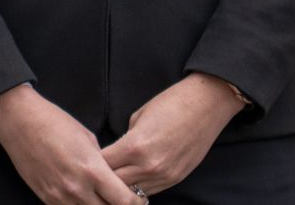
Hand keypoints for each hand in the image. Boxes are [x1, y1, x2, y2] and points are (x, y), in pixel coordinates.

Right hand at [0, 84, 140, 203]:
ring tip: (104, 201)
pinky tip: (84, 201)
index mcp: (92, 170)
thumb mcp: (88, 139)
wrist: (20, 122)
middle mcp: (77, 188)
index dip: (136, 203)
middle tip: (123, 201)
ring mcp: (59, 197)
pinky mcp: (46, 199)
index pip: (124, 201)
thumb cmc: (56, 123)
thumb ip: (102, 163)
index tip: (140, 200)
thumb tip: (111, 178)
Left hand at [100, 73, 245, 195]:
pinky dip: (139, 186)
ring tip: (112, 179)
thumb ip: (125, 139)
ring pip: (132, 192)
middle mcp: (149, 165)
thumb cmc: (172, 103)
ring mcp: (164, 175)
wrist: (207, 104)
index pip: (103, 165)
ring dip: (121, 186)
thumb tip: (117, 153)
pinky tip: (133, 179)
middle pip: (114, 183)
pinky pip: (150, 191)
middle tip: (95, 172)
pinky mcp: (175, 178)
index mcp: (135, 146)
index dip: (92, 162)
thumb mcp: (139, 116)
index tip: (87, 159)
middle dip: (103, 178)